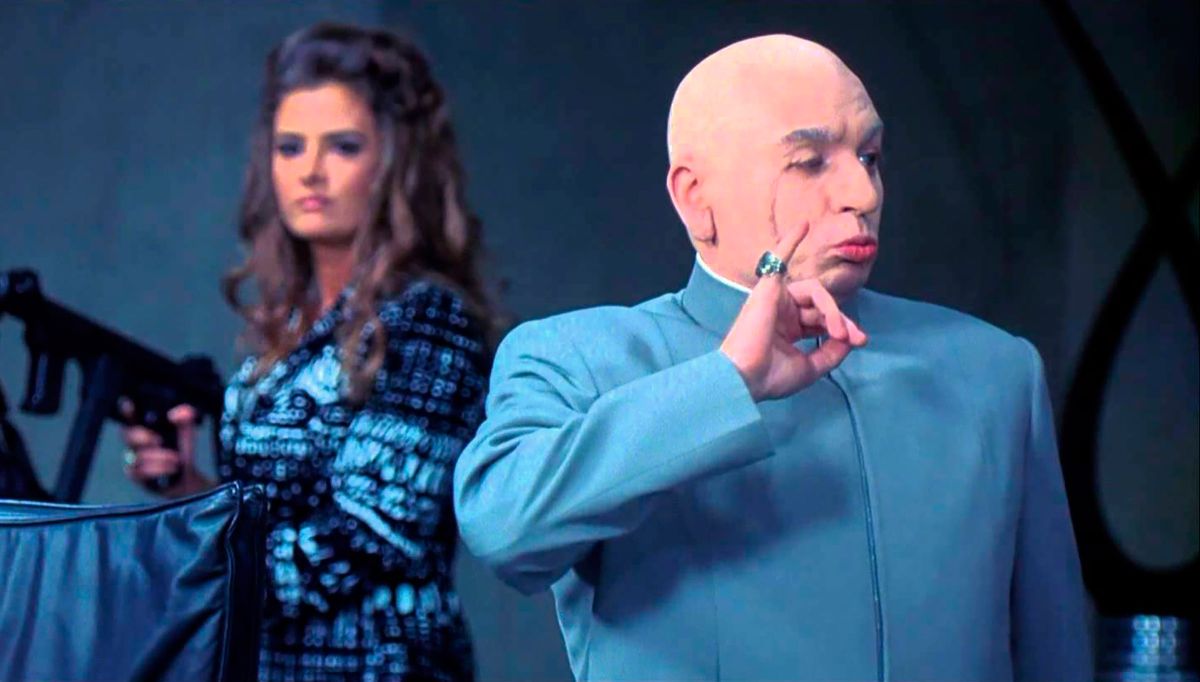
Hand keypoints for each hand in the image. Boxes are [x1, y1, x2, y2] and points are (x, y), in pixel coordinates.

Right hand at [120, 399, 212, 496]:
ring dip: (160, 457)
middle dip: (142, 437)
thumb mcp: (187, 433)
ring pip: (138, 456)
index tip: (126, 402)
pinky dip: (158, 469)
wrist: (186, 476)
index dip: (126, 411)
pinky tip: (171, 468)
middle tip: (158, 440)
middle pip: (127, 435)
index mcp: (145, 429)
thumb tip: (178, 413)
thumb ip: (185, 418)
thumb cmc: (182, 451)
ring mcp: (134, 458)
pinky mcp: (136, 475)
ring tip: (176, 459)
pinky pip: (140, 471)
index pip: (131, 418)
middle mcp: (136, 442)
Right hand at [720, 222, 867, 400]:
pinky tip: (804, 225)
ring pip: (815, 292)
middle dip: (841, 320)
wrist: (745, 379)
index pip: (821, 320)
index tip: (860, 342)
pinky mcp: (768, 289)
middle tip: (857, 338)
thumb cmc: (769, 377)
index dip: (843, 328)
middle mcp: (781, 312)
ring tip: (838, 330)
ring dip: (831, 310)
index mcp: (787, 330)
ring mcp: (775, 299)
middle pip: (821, 305)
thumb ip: (831, 352)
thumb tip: (850, 338)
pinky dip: (790, 241)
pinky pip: (780, 258)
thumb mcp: (810, 368)